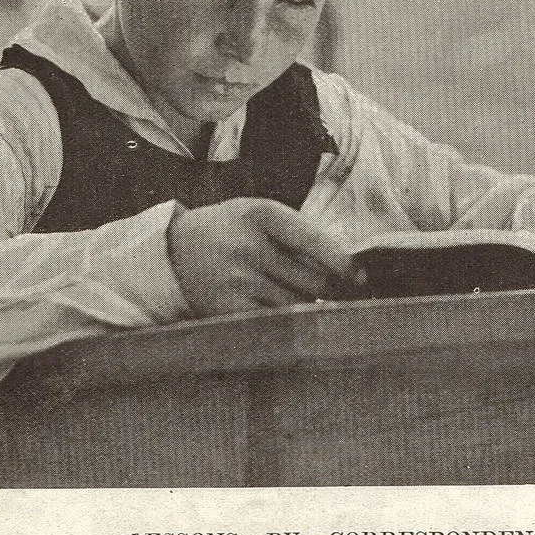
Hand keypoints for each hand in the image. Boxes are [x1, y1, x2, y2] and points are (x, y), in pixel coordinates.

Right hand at [167, 197, 356, 315]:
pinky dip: (288, 321)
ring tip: (306, 298)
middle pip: (312, 279)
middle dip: (332, 289)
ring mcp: (237, 280)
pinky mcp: (228, 309)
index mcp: (260, 215)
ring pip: (298, 304)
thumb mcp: (258, 213)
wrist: (173, 251)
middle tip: (342, 293)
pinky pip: (275, 321)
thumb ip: (298, 231)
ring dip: (310, 305)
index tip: (360, 276)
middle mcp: (248, 246)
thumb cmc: (231, 229)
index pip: (313, 241)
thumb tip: (348, 264)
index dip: (342, 262)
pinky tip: (287, 314)